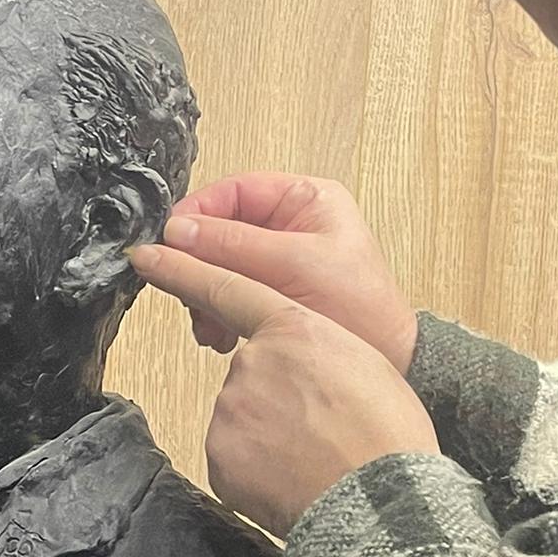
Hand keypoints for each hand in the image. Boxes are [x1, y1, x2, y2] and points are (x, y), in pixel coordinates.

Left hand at [129, 243, 438, 537]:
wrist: (380, 503)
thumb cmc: (388, 436)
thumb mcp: (366, 366)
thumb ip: (315, 352)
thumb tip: (299, 371)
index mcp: (293, 329)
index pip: (226, 289)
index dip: (182, 270)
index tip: (145, 255)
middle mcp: (251, 362)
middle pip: (250, 374)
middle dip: (276, 400)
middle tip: (321, 430)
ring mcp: (229, 409)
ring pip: (243, 419)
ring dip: (269, 437)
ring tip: (314, 458)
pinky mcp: (219, 456)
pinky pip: (235, 458)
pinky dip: (258, 470)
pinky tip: (292, 480)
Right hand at [165, 174, 418, 371]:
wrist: (388, 364)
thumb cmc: (362, 312)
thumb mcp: (292, 265)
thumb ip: (231, 245)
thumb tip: (177, 229)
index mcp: (304, 198)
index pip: (233, 191)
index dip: (196, 214)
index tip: (169, 239)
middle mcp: (290, 225)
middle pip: (219, 230)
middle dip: (199, 264)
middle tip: (187, 289)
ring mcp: (279, 262)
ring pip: (218, 266)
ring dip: (205, 294)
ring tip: (208, 323)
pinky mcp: (271, 295)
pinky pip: (228, 295)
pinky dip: (216, 314)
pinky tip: (220, 335)